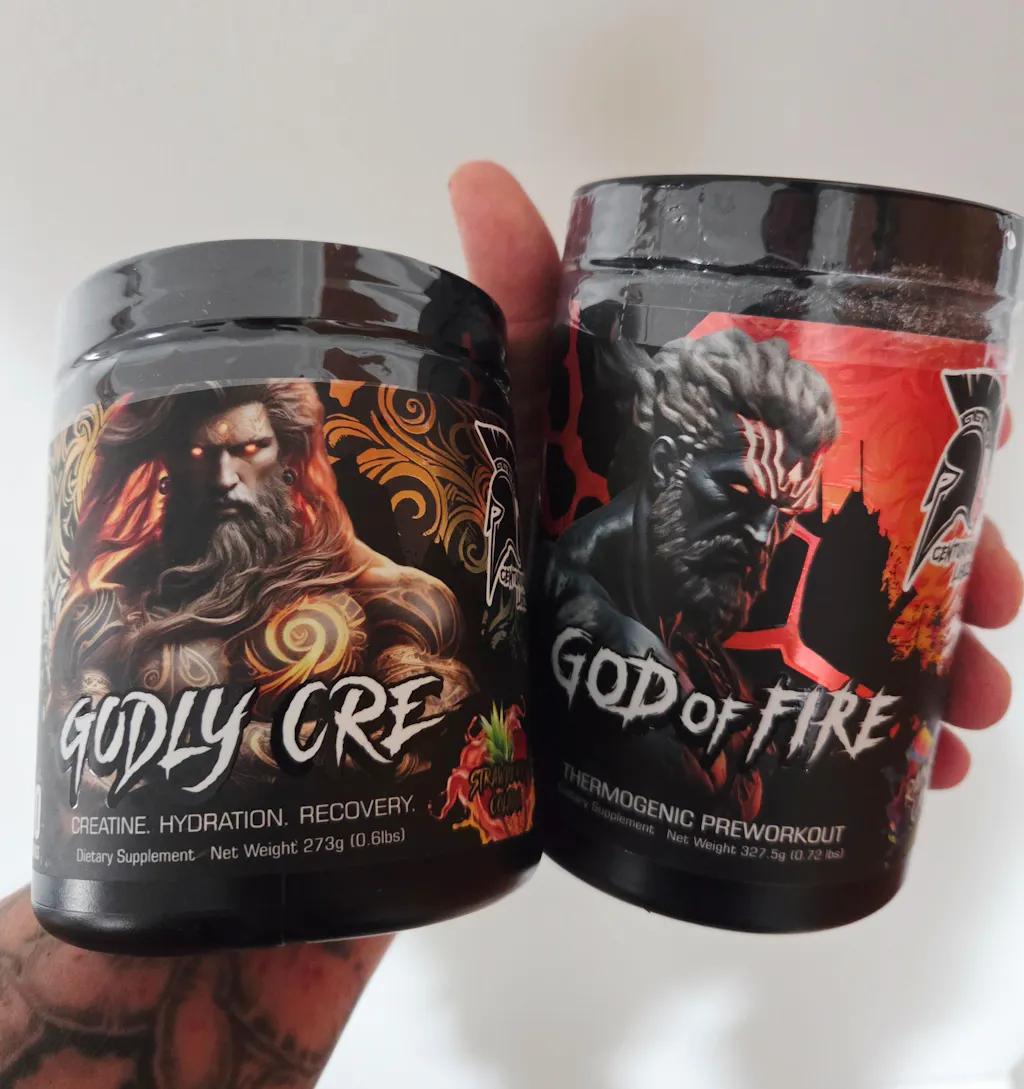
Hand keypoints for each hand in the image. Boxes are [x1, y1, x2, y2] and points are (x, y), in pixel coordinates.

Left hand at [449, 160, 1021, 789]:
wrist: (466, 651)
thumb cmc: (494, 496)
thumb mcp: (515, 395)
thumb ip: (512, 296)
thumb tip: (480, 176)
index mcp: (724, 449)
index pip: (852, 425)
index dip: (931, 435)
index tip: (986, 450)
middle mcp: (744, 521)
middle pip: (877, 536)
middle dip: (947, 572)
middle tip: (986, 619)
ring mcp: (736, 607)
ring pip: (869, 631)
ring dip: (937, 668)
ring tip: (967, 713)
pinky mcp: (720, 684)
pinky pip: (822, 709)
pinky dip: (886, 740)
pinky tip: (924, 772)